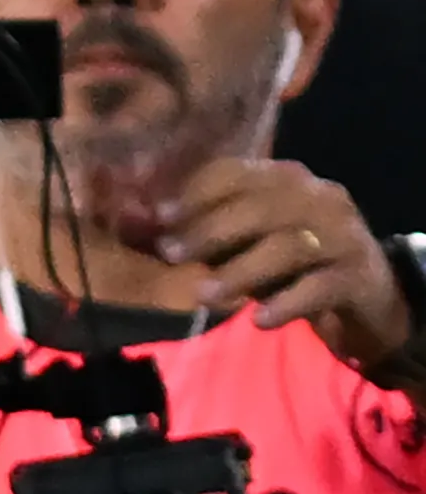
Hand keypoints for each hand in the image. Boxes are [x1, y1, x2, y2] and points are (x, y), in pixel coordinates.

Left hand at [159, 156, 414, 366]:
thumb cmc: (289, 263)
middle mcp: (319, 197)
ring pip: (287, 248)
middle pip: (260, 207)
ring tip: (203, 295)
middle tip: (172, 255)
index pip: (237, 173)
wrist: (367, 295)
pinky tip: (258, 320)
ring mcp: (343, 236)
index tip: (161, 219)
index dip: (196, 193)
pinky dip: (285, 304)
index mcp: (285, 177)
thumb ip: (184, 234)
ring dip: (240, 271)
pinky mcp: (358, 278)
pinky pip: (317, 288)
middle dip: (210, 230)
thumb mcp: (237, 245)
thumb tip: (126, 222)